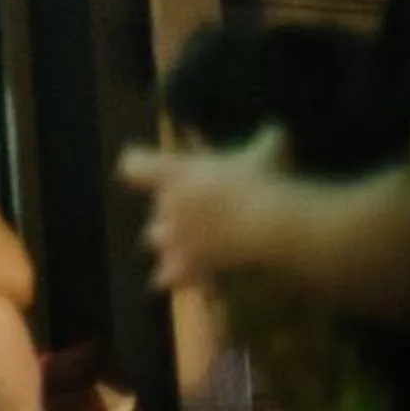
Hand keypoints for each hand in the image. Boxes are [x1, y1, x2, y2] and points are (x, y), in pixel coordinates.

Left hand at [120, 127, 288, 291]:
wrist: (269, 226)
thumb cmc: (264, 181)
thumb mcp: (268, 151)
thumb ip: (267, 140)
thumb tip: (277, 129)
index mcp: (174, 173)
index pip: (132, 165)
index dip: (138, 165)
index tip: (146, 168)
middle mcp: (165, 205)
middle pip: (156, 210)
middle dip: (173, 215)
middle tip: (201, 215)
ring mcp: (172, 238)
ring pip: (156, 242)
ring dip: (171, 244)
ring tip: (195, 247)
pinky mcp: (184, 268)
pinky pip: (165, 278)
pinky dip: (175, 279)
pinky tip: (192, 281)